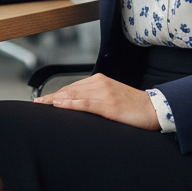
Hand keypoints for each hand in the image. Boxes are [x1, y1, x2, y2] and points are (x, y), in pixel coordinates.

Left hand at [33, 73, 158, 129]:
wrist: (155, 109)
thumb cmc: (134, 107)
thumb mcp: (112, 99)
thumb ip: (96, 98)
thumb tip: (78, 105)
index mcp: (100, 81)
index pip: (72, 87)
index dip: (55, 94)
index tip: (42, 100)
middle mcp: (100, 84)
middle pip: (69, 90)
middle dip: (51, 97)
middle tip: (36, 104)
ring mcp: (104, 93)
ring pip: (74, 95)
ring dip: (55, 100)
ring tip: (41, 105)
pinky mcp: (109, 105)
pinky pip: (85, 104)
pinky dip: (70, 103)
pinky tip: (58, 105)